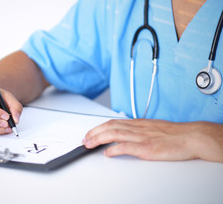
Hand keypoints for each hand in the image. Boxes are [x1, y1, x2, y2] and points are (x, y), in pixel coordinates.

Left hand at [82, 119, 222, 161]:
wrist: (191, 137)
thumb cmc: (174, 134)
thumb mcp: (152, 127)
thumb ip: (138, 130)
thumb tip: (125, 134)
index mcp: (138, 123)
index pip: (113, 122)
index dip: (99, 128)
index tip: (90, 133)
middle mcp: (137, 128)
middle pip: (109, 127)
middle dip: (94, 133)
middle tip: (85, 139)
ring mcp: (141, 137)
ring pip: (114, 134)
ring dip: (98, 139)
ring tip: (89, 144)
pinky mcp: (147, 147)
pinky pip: (126, 147)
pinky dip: (114, 149)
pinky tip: (107, 153)